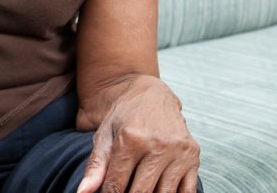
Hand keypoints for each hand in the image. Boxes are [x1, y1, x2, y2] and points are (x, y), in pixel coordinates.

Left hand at [76, 76, 198, 192]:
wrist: (150, 94)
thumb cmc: (123, 117)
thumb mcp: (104, 136)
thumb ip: (95, 166)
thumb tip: (83, 192)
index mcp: (131, 139)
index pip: (117, 185)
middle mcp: (157, 144)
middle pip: (141, 192)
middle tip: (124, 191)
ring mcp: (178, 150)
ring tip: (139, 189)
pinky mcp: (193, 155)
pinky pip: (187, 190)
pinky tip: (159, 190)